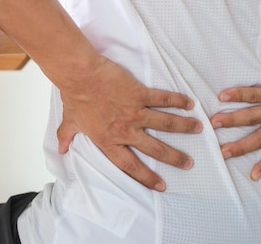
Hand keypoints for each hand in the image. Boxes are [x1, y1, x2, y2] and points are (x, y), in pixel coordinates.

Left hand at [56, 56, 202, 191]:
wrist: (79, 74)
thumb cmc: (74, 96)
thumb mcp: (69, 121)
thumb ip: (67, 137)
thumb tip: (61, 149)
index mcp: (108, 140)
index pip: (130, 165)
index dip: (146, 177)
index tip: (161, 186)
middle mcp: (125, 130)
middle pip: (154, 149)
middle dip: (174, 158)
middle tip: (188, 163)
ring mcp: (134, 112)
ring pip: (165, 123)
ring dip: (184, 127)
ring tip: (199, 129)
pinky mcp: (139, 93)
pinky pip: (163, 99)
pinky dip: (178, 101)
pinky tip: (190, 104)